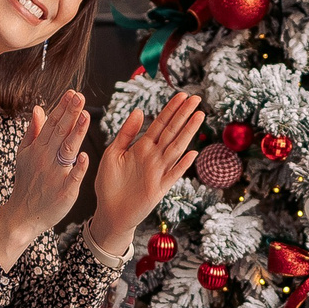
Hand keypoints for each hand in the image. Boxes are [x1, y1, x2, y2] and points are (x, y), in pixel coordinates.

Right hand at [0, 93, 91, 267]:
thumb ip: (34, 131)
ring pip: (67, 150)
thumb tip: (39, 108)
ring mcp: (55, 174)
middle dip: (70, 113)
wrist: (23, 215)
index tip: (72, 92)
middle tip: (80, 96)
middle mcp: (46, 158)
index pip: (52, 123)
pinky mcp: (63, 191)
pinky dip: (78, 168)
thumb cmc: (27, 183)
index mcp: (38, 148)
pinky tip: (85, 156)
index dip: (62, 107)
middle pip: (60, 132)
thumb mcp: (24, 155)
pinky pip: (72, 177)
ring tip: (85, 116)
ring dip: (76, 132)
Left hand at [89, 92, 205, 252]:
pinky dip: (183, 165)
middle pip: (172, 131)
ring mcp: (158, 172)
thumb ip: (126, 133)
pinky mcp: (159, 188)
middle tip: (196, 98)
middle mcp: (153, 156)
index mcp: (142, 147)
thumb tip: (138, 110)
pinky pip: (173, 174)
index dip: (171, 109)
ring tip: (199, 116)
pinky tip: (193, 153)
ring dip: (188, 132)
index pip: (160, 123)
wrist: (109, 212)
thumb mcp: (113, 153)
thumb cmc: (109, 184)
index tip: (182, 95)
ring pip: (176, 148)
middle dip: (183, 114)